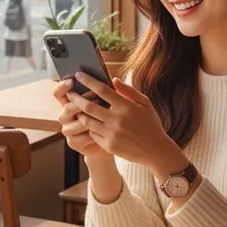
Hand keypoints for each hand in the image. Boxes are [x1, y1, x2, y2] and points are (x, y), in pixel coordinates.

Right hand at [52, 79, 107, 160]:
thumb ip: (103, 91)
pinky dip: (91, 134)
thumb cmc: (107, 116)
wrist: (110, 140)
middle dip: (82, 102)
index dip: (62, 86)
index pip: (58, 92)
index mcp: (69, 102)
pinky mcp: (72, 142)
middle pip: (67, 107)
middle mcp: (65, 115)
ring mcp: (68, 129)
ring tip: (102, 115)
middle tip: (97, 98)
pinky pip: (79, 137)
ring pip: (75, 122)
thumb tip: (112, 80)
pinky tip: (101, 131)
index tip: (72, 80)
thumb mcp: (105, 101)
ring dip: (88, 118)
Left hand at [67, 71, 183, 172]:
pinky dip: (89, 127)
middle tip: (70, 92)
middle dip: (76, 97)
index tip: (78, 74)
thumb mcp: (145, 103)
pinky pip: (92, 134)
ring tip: (76, 107)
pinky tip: (88, 122)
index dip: (88, 81)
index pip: (102, 90)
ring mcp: (112, 134)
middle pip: (88, 106)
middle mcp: (117, 120)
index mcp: (126, 106)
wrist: (156, 151)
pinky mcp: (109, 146)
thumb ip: (129, 91)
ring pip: (87, 121)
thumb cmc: (151, 124)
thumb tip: (113, 79)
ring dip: (80, 113)